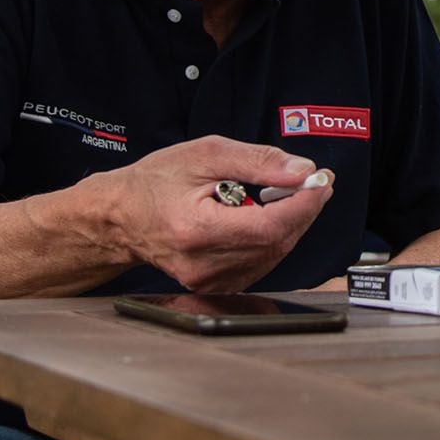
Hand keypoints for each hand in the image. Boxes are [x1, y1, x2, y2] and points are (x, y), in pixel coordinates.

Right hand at [94, 136, 335, 292]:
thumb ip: (257, 161)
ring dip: (291, 223)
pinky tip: (267, 215)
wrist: (119, 218)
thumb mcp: (204, 155)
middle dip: (304, 209)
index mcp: (197, 230)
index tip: (321, 181)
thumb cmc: (153, 183)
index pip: (270, 226)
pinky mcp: (215, 285)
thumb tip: (301, 170)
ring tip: (288, 193)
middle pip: (277, 242)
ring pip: (273, 254)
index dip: (303, 204)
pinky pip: (261, 262)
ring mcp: (209, 280)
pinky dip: (273, 237)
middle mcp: (204, 264)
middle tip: (314, 182)